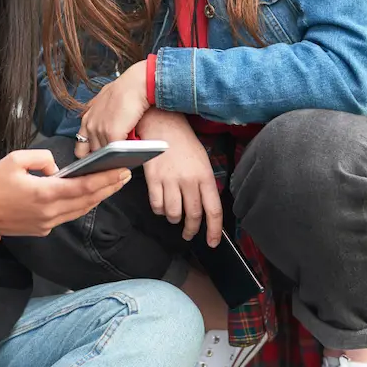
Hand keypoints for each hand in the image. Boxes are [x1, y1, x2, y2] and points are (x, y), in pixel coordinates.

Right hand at [0, 149, 132, 236]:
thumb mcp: (15, 159)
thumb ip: (42, 158)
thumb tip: (58, 168)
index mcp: (44, 193)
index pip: (84, 186)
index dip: (106, 178)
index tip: (122, 169)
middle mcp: (50, 212)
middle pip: (88, 200)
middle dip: (109, 187)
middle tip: (127, 174)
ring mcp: (47, 223)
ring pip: (81, 210)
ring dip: (99, 197)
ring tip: (114, 183)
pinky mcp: (43, 228)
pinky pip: (69, 215)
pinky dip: (83, 204)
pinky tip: (91, 195)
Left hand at [76, 60, 148, 157]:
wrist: (135, 84)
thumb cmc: (124, 91)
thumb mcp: (103, 101)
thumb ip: (98, 115)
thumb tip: (102, 125)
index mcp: (86, 119)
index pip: (80, 149)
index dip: (89, 156)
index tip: (98, 160)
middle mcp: (90, 126)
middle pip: (93, 154)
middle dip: (103, 159)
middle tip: (113, 162)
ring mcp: (100, 131)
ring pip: (105, 155)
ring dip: (113, 158)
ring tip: (122, 159)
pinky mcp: (112, 133)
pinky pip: (115, 152)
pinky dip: (122, 156)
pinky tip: (129, 155)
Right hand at [136, 107, 222, 246]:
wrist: (162, 124)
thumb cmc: (183, 143)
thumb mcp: (202, 161)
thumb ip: (204, 185)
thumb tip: (205, 208)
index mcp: (205, 176)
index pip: (213, 210)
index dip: (214, 230)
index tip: (212, 242)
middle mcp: (189, 180)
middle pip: (193, 215)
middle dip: (191, 229)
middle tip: (189, 233)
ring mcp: (170, 180)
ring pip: (173, 214)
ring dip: (174, 218)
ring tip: (174, 214)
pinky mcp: (153, 178)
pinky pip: (156, 205)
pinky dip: (159, 210)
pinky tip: (161, 204)